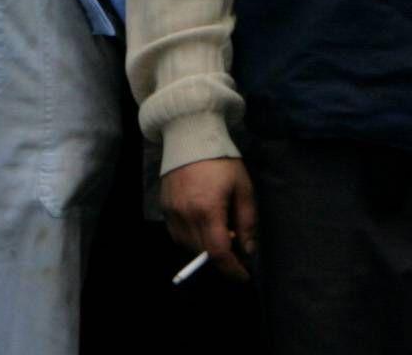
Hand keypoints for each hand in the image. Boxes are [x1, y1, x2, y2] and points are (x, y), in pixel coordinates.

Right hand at [162, 157, 257, 281]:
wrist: (189, 136)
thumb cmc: (221, 161)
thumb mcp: (243, 189)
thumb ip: (247, 223)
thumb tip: (248, 251)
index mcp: (208, 210)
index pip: (218, 253)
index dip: (232, 270)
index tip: (243, 276)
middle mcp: (185, 214)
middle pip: (202, 253)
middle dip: (222, 258)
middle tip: (236, 246)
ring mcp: (171, 211)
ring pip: (188, 246)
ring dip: (205, 248)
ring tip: (219, 232)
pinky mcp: (163, 206)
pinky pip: (176, 234)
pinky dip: (191, 238)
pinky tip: (202, 225)